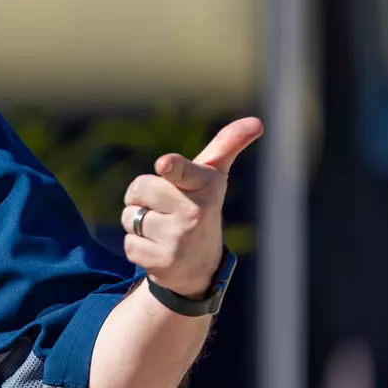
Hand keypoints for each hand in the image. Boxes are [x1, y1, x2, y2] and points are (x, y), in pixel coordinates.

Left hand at [120, 117, 262, 298]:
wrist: (201, 266)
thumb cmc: (201, 206)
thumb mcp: (214, 177)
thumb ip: (226, 145)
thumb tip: (257, 122)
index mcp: (206, 186)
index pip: (183, 171)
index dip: (172, 167)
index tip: (164, 164)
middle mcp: (195, 212)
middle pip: (139, 188)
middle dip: (141, 196)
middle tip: (163, 208)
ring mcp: (179, 239)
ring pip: (130, 217)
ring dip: (137, 223)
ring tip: (162, 230)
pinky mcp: (163, 262)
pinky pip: (129, 245)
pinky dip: (137, 247)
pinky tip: (158, 250)